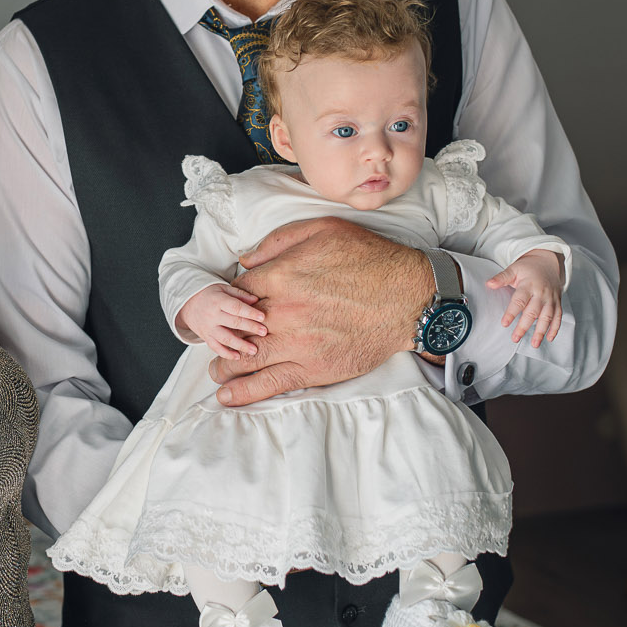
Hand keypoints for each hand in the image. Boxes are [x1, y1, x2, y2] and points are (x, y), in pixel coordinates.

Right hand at [177, 283, 267, 359]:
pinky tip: (238, 357)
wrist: (187, 303)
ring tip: (254, 350)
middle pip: (233, 323)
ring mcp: (208, 328)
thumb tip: (256, 300)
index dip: (249, 312)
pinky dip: (226, 354)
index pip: (235, 307)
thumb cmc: (209, 295)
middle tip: (264, 332)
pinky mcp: (206, 337)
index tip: (262, 317)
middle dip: (250, 328)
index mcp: (218, 301)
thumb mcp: (223, 289)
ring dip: (240, 345)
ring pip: (225, 338)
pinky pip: (216, 348)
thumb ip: (240, 294)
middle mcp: (212, 316)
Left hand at [209, 217, 433, 407]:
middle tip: (217, 340)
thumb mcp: (323, 229)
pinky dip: (245, 392)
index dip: (229, 301)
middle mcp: (283, 312)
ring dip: (224, 365)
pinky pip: (271, 383)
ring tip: (218, 369)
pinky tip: (228, 396)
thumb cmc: (371, 260)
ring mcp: (297, 343)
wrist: (409, 298)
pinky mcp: (314, 369)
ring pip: (245, 358)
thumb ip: (278, 242)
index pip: (236, 293)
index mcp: (282, 276)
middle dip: (221, 335)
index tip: (230, 307)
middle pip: (234, 329)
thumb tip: (245, 260)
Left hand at [486, 250, 562, 347]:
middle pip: (533, 312)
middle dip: (524, 326)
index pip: (519, 300)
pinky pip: (558, 317)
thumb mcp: (514, 269)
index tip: (504, 323)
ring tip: (534, 344)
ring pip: (547, 317)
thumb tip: (489, 284)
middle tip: (515, 338)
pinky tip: (549, 338)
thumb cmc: (528, 268)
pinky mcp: (558, 303)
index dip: (512, 312)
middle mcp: (541, 293)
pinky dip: (555, 328)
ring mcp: (551, 299)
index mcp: (529, 285)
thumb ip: (501, 278)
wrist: (547, 262)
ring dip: (541, 331)